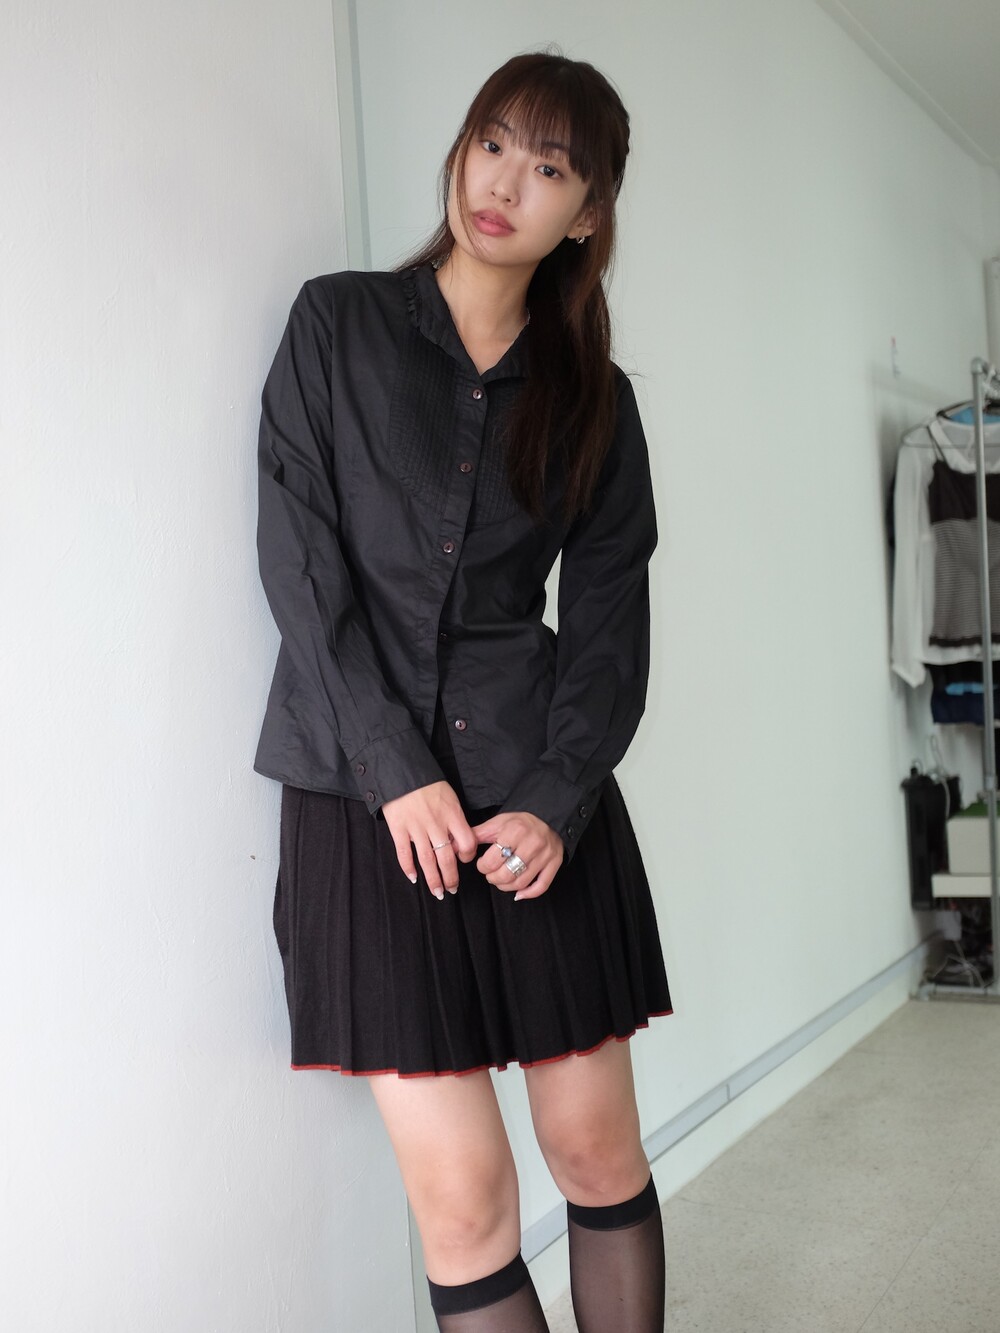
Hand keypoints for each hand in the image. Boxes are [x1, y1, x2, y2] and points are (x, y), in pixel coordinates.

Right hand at [381, 782, 477, 899]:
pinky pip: (405, 853)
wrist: (402, 771)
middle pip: (447, 858)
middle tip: (452, 890)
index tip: (464, 860)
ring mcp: (416, 827)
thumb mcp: (450, 797)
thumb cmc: (428, 783)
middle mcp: (436, 824)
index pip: (467, 843)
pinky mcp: (399, 828)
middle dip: (451, 878)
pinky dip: (408, 868)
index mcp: (452, 815)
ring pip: (428, 860)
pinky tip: (413, 877)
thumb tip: (458, 842)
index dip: (468, 855)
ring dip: (433, 879)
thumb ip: (454, 819)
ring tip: (437, 892)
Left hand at [471, 812, 564, 900]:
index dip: (483, 866)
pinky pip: (541, 886)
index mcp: (515, 831)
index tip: (482, 864)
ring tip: (500, 881)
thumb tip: (452, 847)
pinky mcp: (554, 863)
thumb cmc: (519, 822)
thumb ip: (476, 835)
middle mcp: (532, 844)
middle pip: (506, 874)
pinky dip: (528, 894)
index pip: (492, 860)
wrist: (548, 816)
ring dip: (506, 887)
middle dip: (493, 878)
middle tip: (490, 874)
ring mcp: (545, 855)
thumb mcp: (497, 823)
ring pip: (521, 882)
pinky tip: (518, 894)